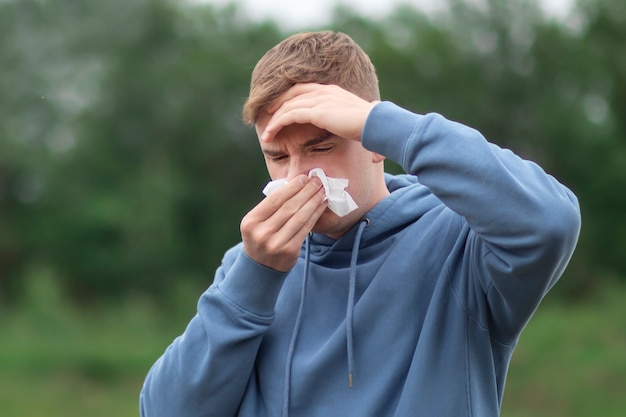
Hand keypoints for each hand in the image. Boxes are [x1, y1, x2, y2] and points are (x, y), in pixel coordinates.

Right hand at [240, 175, 327, 271]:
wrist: (260, 267)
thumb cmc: (260, 237)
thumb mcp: (256, 222)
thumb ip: (271, 206)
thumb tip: (295, 184)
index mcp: (251, 221)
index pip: (275, 199)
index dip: (292, 187)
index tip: (304, 177)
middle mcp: (262, 233)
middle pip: (289, 207)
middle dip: (306, 191)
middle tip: (317, 181)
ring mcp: (276, 243)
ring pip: (300, 217)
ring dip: (313, 201)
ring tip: (322, 191)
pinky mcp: (290, 251)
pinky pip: (306, 228)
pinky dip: (315, 214)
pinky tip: (321, 205)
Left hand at [260, 83, 377, 142]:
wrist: (376, 124)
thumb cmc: (370, 125)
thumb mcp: (354, 116)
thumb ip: (348, 115)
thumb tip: (355, 119)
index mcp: (331, 90)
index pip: (303, 89)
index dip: (289, 97)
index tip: (279, 108)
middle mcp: (323, 91)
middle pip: (292, 94)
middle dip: (276, 106)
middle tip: (266, 117)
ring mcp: (320, 100)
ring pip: (288, 106)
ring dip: (274, 120)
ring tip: (266, 134)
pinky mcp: (317, 112)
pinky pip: (290, 115)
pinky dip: (277, 124)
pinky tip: (271, 133)